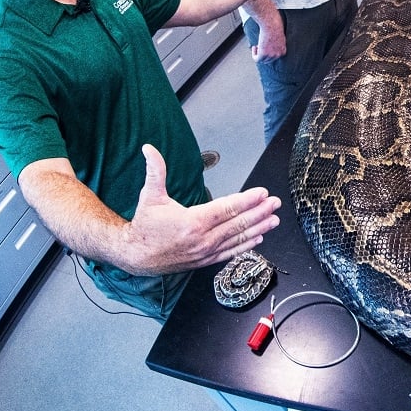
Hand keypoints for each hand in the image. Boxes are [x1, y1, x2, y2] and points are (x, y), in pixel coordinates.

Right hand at [121, 145, 280, 275]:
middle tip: (275, 203)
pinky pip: (230, 252)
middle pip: (237, 224)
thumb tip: (149, 149)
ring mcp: (205, 252)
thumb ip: (155, 171)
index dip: (247, 200)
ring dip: (258, 229)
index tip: (262, 193)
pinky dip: (246, 245)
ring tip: (274, 219)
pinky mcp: (205, 261)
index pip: (227, 209)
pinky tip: (259, 238)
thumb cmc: (145, 225)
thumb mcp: (150, 195)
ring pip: (237, 239)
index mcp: (193, 222)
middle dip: (259, 212)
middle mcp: (203, 239)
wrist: (134, 256)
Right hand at [252, 19, 285, 60]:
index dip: (269, 53)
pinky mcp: (263, 54)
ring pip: (262, 60)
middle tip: (259, 46)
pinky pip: (257, 59)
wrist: (271, 24)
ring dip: (258, 53)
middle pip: (268, 60)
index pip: (275, 57)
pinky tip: (254, 47)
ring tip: (257, 46)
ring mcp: (271, 55)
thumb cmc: (275, 27)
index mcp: (283, 50)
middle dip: (263, 54)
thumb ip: (276, 44)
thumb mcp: (279, 37)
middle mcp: (278, 54)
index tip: (265, 47)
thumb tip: (271, 45)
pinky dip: (254, 54)